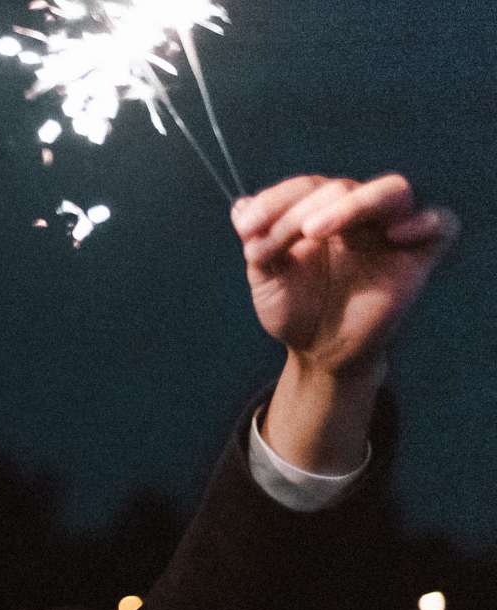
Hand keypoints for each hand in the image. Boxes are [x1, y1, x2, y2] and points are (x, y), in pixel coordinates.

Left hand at [234, 173, 459, 377]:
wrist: (318, 352)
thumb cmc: (295, 310)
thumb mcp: (267, 279)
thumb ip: (258, 242)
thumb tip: (239, 205)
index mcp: (321, 212)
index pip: (306, 187)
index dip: (275, 200)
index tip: (245, 227)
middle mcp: (358, 215)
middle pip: (341, 187)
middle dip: (300, 210)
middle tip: (273, 240)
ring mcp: (390, 232)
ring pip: (391, 192)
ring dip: (351, 204)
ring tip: (313, 230)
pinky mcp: (419, 255)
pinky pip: (442, 224)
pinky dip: (426, 221)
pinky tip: (395, 234)